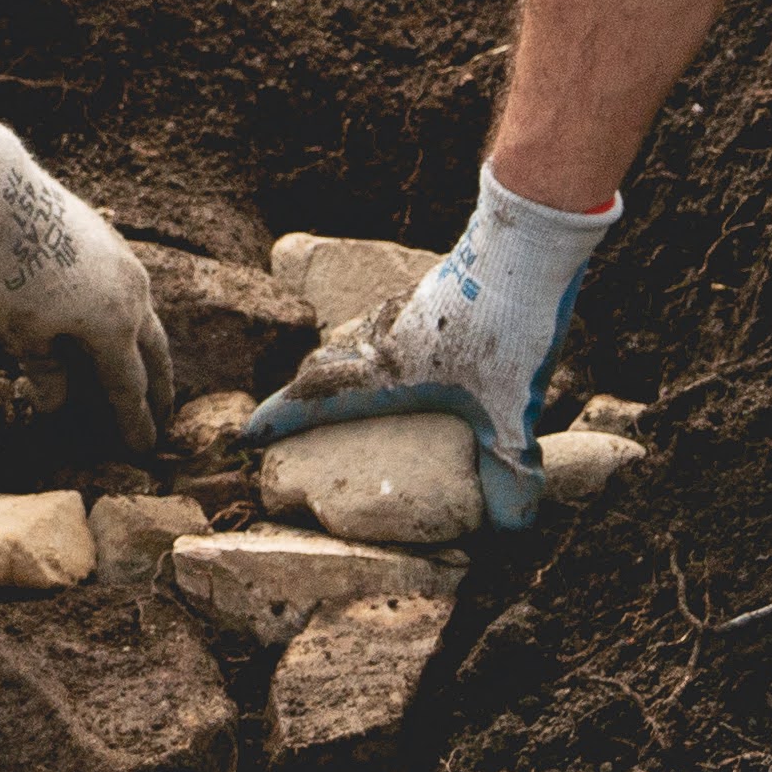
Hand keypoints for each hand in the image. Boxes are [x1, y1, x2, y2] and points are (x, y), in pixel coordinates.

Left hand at [0, 111, 174, 451]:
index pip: (129, 388)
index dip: (135, 423)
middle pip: (154, 353)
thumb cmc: (6, 270)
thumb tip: (56, 403)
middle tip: (163, 418)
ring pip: (147, 316)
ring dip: (148, 348)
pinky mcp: (107, 238)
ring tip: (144, 368)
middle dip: (159, 390)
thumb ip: (46, 375)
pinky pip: (130, 288)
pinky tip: (115, 316)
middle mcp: (132, 294)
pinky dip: (130, 315)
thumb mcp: (21, 334)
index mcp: (114, 326)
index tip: (143, 450)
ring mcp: (124, 261)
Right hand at [245, 163, 618, 530]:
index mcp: (389, 369)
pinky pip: (393, 316)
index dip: (280, 418)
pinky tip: (416, 338)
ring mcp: (410, 306)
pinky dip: (387, 335)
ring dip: (345, 357)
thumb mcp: (513, 410)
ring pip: (359, 334)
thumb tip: (512, 526)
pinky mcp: (438, 284)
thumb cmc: (509, 328)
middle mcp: (387, 335)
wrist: (524, 244)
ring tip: (350, 375)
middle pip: (327, 362)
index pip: (317, 398)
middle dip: (306, 388)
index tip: (246, 433)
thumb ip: (507, 467)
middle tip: (295, 405)